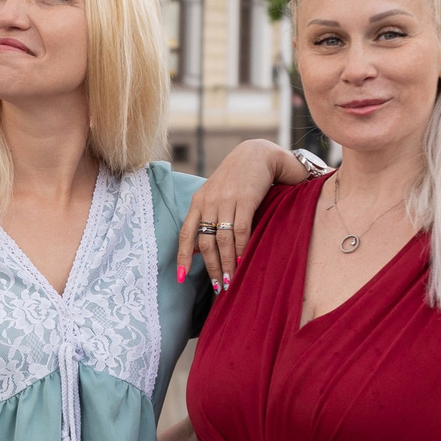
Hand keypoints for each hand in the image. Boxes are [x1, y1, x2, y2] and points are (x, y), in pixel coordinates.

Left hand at [177, 140, 306, 291]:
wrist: (259, 153)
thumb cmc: (238, 178)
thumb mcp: (216, 194)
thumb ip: (205, 218)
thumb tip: (198, 250)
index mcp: (199, 201)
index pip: (186, 233)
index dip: (183, 257)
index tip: (181, 277)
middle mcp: (209, 201)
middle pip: (205, 241)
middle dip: (211, 267)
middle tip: (218, 287)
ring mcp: (227, 199)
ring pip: (223, 239)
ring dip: (227, 263)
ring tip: (230, 281)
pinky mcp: (246, 198)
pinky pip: (241, 229)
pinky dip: (241, 248)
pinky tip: (243, 262)